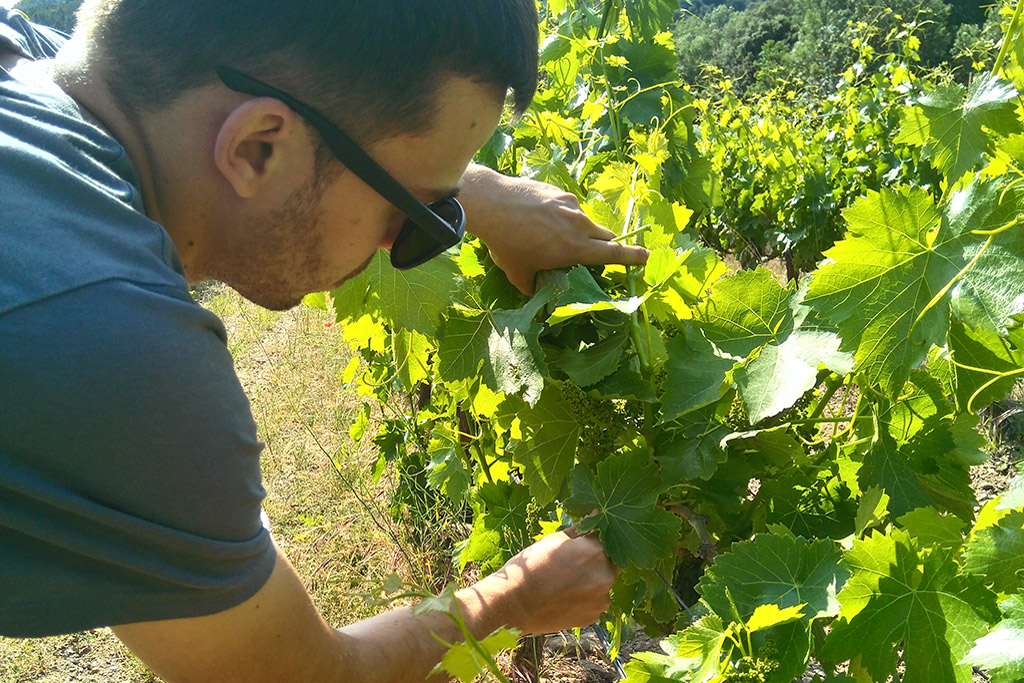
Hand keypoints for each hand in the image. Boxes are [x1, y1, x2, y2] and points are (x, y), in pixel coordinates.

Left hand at [460, 165, 649, 293]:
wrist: (490, 203)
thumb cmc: (505, 243)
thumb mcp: (518, 273)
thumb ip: (532, 285)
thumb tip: (535, 291)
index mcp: (576, 248)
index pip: (614, 254)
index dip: (634, 257)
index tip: (649, 256)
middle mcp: (580, 224)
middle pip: (605, 236)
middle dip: (604, 246)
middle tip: (591, 253)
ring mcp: (570, 204)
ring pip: (585, 220)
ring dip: (578, 230)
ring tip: (550, 235)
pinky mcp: (559, 191)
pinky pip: (568, 206)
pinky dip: (562, 215)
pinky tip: (539, 218)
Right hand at [476, 530, 618, 634]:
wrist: (515, 604)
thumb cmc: (531, 567)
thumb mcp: (553, 541)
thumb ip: (579, 530)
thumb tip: (594, 516)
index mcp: (595, 551)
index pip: (606, 537)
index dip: (595, 538)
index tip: (584, 540)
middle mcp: (605, 575)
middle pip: (611, 561)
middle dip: (599, 558)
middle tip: (576, 562)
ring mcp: (601, 598)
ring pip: (604, 582)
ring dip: (594, 578)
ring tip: (567, 581)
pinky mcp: (594, 616)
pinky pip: (596, 600)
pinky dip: (587, 597)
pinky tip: (567, 595)